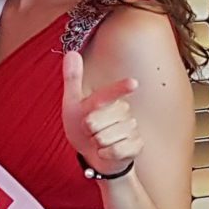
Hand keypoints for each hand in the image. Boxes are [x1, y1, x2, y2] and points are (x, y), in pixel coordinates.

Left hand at [61, 49, 141, 180]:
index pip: (109, 94)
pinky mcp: (136, 145)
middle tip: (90, 132)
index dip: (120, 89)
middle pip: (97, 121)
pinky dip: (106, 154)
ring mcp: (132, 128)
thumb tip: (71, 52)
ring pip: (107, 137)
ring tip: (99, 142)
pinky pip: (117, 150)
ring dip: (97, 143)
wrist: (96, 156)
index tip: (133, 83)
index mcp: (110, 99)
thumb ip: (72, 79)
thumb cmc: (83, 128)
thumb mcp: (73, 104)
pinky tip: (107, 152)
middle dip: (88, 131)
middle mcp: (124, 111)